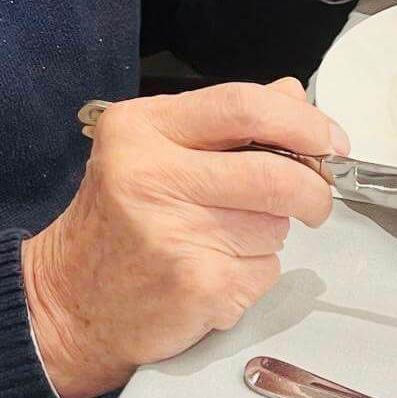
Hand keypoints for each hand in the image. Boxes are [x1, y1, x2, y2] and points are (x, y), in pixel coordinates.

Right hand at [22, 81, 347, 397]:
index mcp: (140, 128)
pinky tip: (213, 272)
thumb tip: (291, 94)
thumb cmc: (116, 223)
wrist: (67, 302)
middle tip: (314, 198)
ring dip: (270, 234)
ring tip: (223, 240)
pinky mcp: (196, 284)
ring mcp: (173, 232)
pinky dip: (254, 273)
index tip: (329, 139)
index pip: (243, 105)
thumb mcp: (152, 151)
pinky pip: (265, 270)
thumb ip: (222, 123)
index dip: (301, 121)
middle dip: (312, 188)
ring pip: (275, 224)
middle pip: (274, 171)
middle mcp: (150, 174)